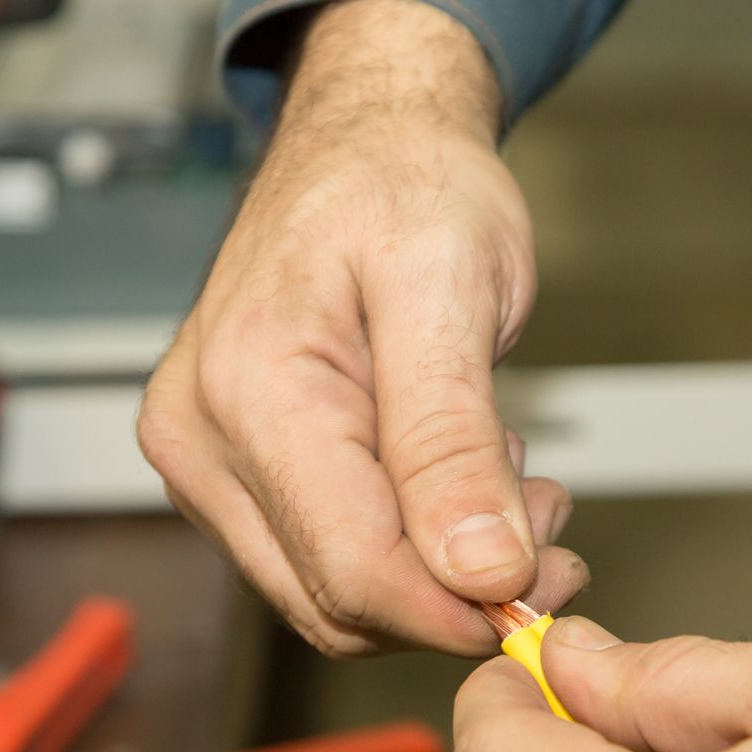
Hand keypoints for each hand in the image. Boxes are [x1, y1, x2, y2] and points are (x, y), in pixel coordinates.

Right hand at [137, 0, 585, 657]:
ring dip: (436, 579)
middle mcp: (201, 442)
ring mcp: (205, 467)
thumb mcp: (452, 287)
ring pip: (331, 600)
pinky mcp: (228, 481)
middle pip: (338, 602)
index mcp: (247, 391)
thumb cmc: (402, 184)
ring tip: (510, 492)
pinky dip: (406, 556)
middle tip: (550, 528)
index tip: (547, 584)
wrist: (362, 143)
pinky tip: (456, 488)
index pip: (354, 570)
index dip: (459, 608)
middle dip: (457, 594)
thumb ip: (454, 439)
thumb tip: (480, 571)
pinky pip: (321, 566)